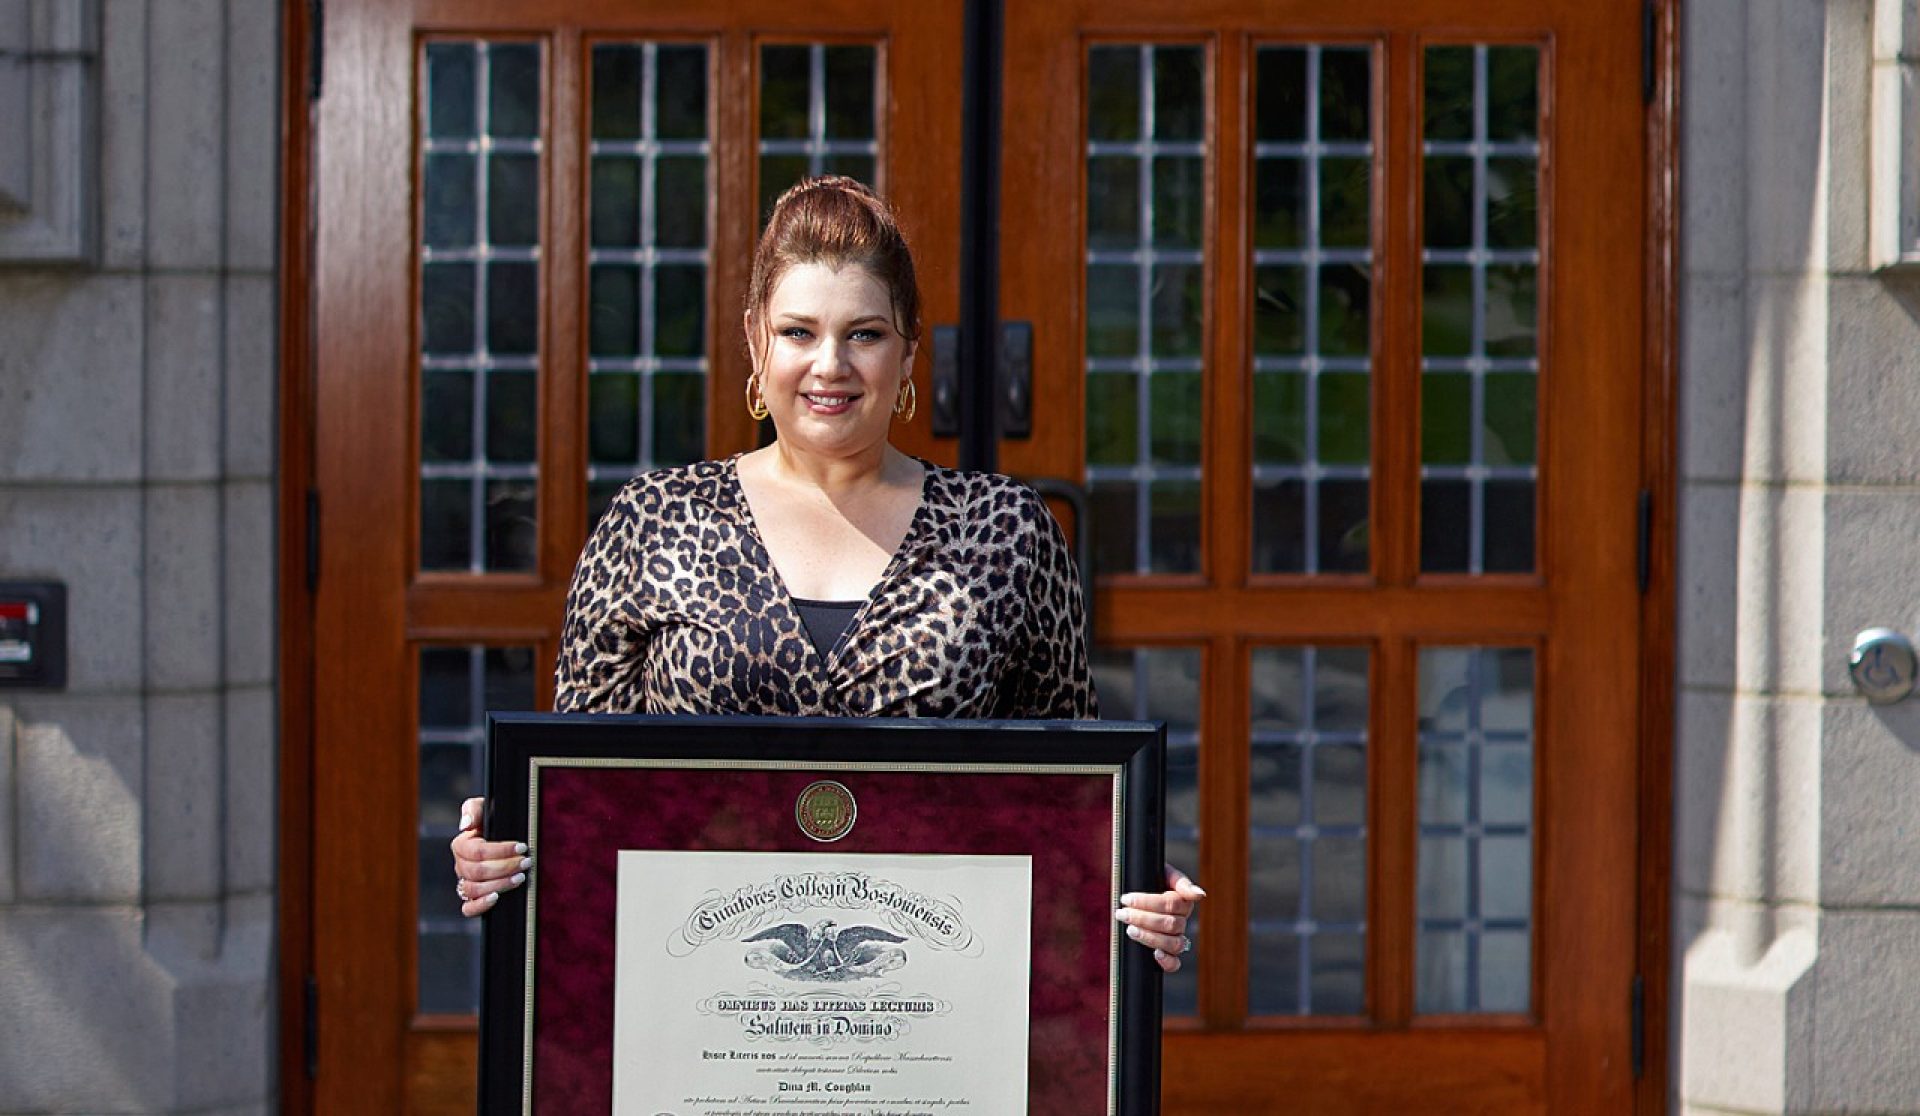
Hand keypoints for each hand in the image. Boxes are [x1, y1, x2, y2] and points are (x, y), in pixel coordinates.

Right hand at [450, 796, 530, 916]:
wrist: (501, 836)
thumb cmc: (493, 821)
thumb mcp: (485, 808)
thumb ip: (473, 809)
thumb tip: (466, 825)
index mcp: (461, 845)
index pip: (477, 851)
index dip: (500, 850)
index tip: (522, 847)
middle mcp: (461, 866)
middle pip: (477, 871)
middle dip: (505, 867)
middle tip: (527, 862)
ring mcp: (465, 883)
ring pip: (474, 889)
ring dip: (499, 884)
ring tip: (521, 877)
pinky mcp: (472, 898)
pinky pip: (468, 908)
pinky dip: (480, 905)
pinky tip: (496, 898)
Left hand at [1115, 863, 1205, 972]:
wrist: (1139, 886)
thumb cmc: (1150, 878)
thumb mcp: (1162, 872)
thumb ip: (1180, 881)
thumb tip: (1200, 895)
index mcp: (1183, 902)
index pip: (1171, 904)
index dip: (1147, 902)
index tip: (1126, 899)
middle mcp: (1182, 921)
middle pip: (1170, 924)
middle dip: (1143, 918)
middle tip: (1122, 913)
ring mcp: (1176, 938)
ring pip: (1173, 943)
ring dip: (1150, 938)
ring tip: (1130, 930)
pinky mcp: (1168, 953)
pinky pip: (1175, 963)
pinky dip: (1168, 962)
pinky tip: (1156, 954)